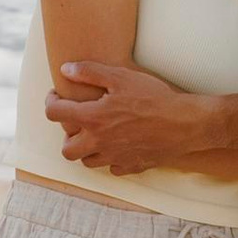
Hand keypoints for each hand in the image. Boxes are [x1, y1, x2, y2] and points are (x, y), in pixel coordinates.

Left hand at [43, 58, 208, 175]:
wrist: (186, 123)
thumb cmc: (154, 97)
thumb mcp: (121, 76)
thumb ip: (89, 72)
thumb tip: (65, 69)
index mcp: (92, 118)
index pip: (54, 113)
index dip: (51, 102)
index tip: (58, 96)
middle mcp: (99, 142)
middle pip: (67, 149)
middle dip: (67, 135)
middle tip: (78, 122)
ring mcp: (115, 157)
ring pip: (88, 161)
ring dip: (87, 149)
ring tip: (98, 134)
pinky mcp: (132, 166)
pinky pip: (113, 167)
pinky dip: (111, 158)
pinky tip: (120, 144)